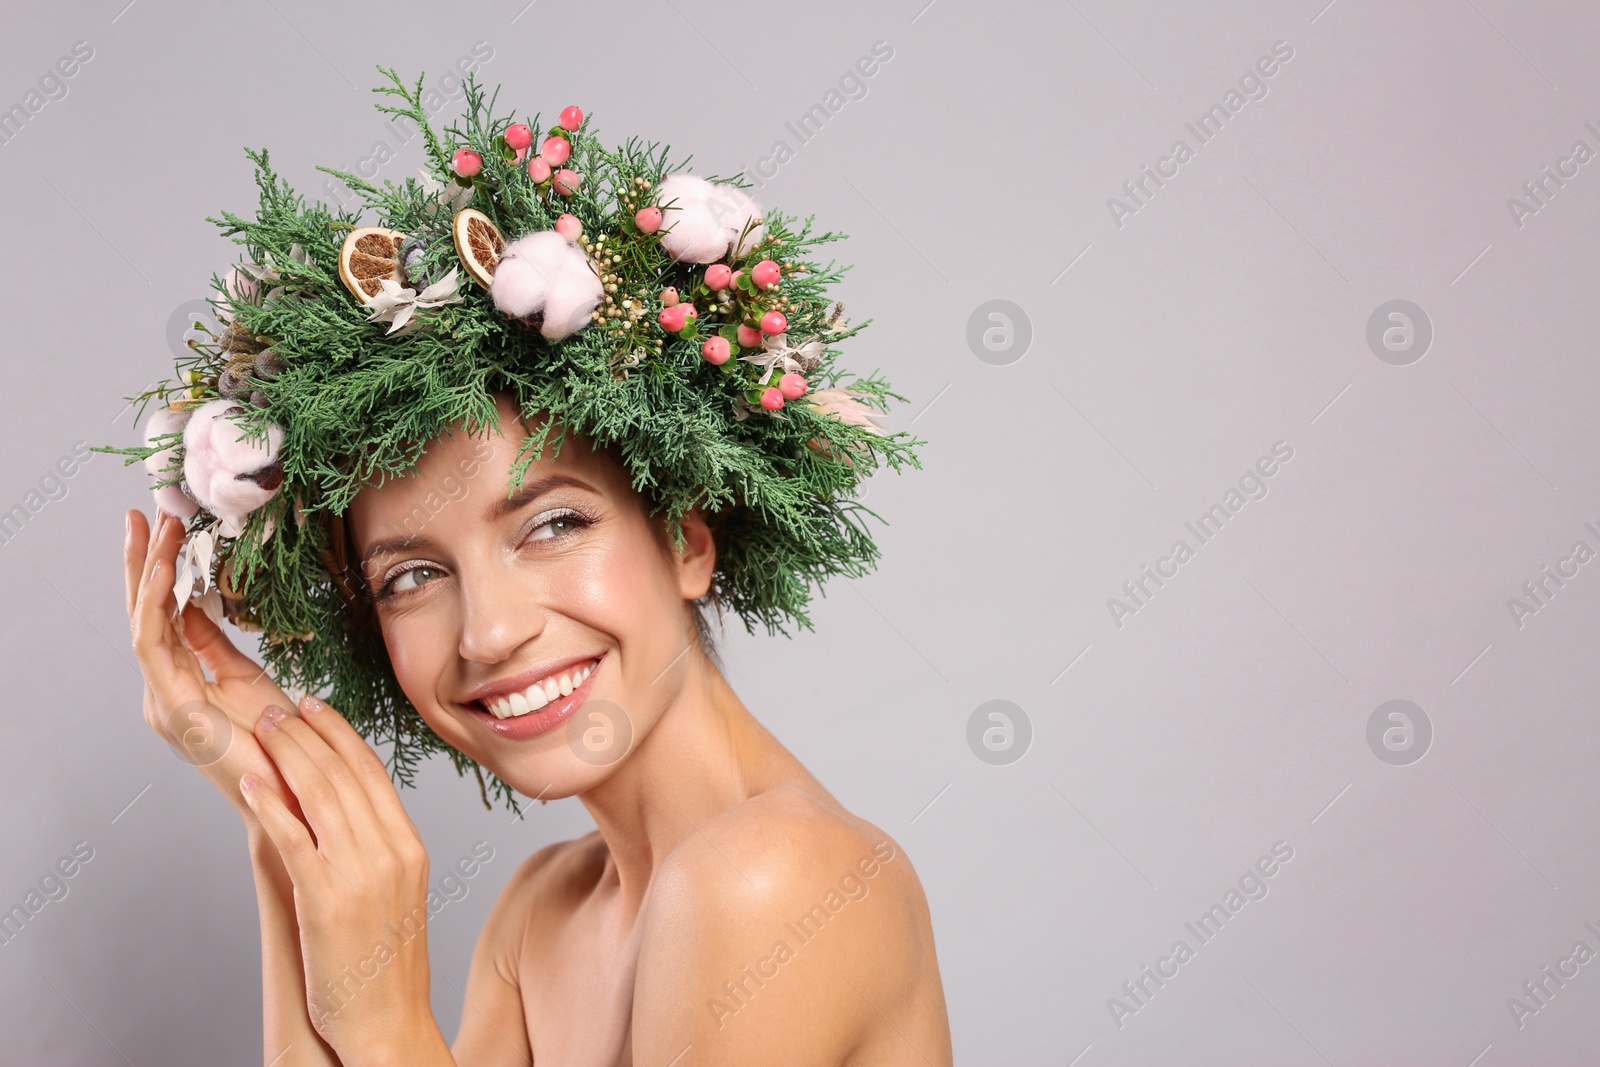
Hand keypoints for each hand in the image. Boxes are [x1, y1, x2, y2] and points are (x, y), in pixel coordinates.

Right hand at [123, 508, 301, 820]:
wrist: (292, 796)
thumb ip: (215, 646)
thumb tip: (199, 606)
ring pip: (144, 624)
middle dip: (143, 563)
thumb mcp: (245, 679)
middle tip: (143, 515)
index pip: (162, 619)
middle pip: (145, 616)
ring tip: (157, 529)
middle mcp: (163, 693)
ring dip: (150, 573)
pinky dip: (157, 605)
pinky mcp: (175, 709)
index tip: (166, 530)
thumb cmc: (276, 745)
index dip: (159, 574)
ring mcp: (164, 702)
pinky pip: (156, 646)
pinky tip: (166, 571)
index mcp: (181, 685)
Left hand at [241, 696, 447, 1061]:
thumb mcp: (394, 892)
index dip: (340, 733)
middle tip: (275, 708)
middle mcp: (390, 851)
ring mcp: (360, 872)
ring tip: (260, 731)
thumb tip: (334, 806)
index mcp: (409, 846)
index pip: (373, 772)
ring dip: (286, 754)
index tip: (314, 707)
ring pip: (320, 794)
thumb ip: (371, 846)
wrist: (387, 1020)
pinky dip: (269, 804)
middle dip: (306, 734)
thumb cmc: (384, 964)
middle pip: (344, 773)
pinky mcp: (325, 897)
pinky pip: (293, 836)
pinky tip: (251, 783)